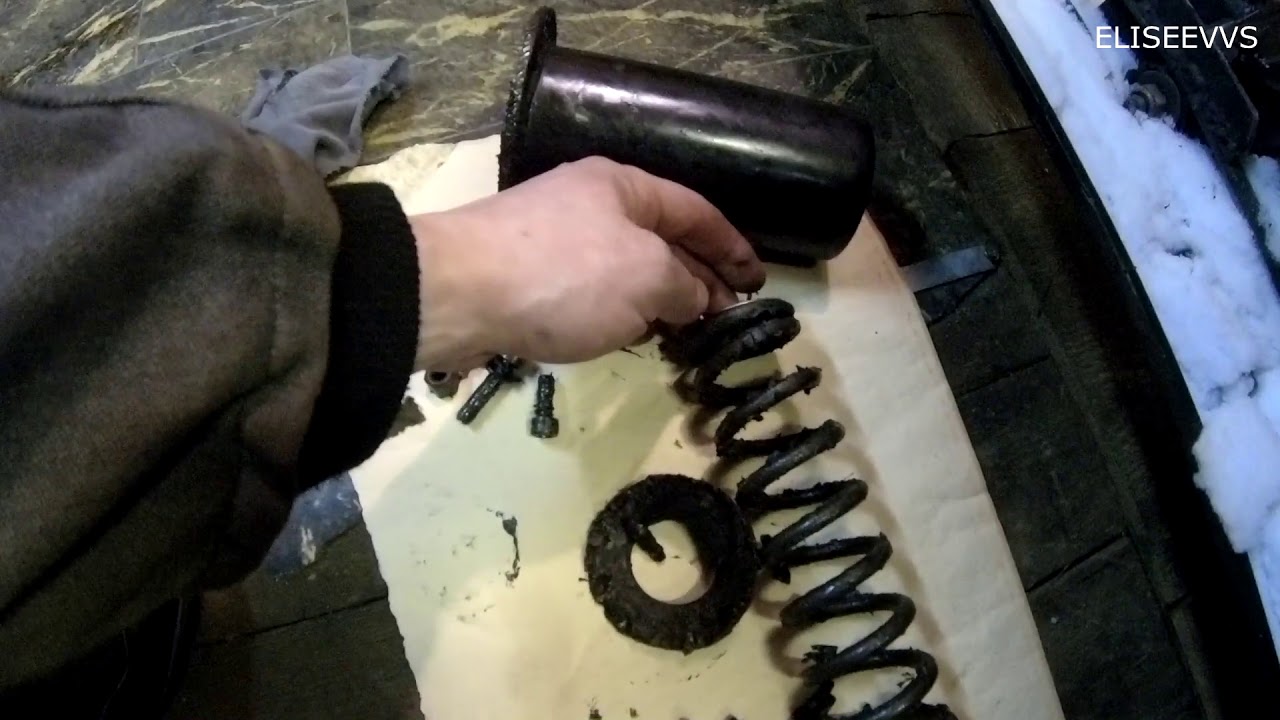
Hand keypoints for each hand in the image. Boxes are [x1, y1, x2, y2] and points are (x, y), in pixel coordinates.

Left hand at [409, 157, 765, 370]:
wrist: (458, 293)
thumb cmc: (565, 274)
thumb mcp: (646, 277)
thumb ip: (686, 287)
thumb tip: (699, 300)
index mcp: (623, 185)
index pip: (696, 211)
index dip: (731, 247)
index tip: (757, 282)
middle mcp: (590, 204)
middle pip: (661, 240)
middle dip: (697, 278)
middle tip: (727, 318)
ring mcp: (556, 241)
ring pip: (625, 271)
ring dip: (658, 301)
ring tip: (687, 336)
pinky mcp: (529, 279)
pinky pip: (591, 294)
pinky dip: (619, 314)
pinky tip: (631, 338)